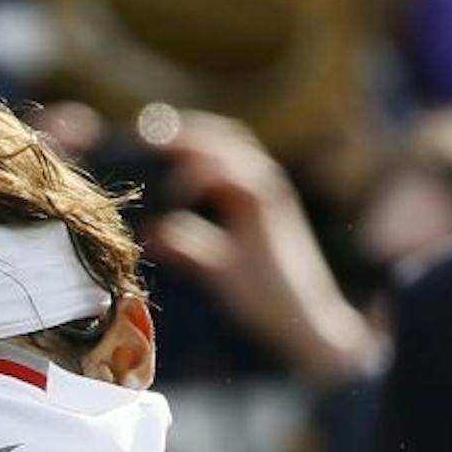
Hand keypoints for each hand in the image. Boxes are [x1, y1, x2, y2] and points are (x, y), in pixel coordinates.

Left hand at [143, 112, 384, 388]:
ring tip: (160, 146)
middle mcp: (266, 187)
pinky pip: (239, 177)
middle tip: (147, 129)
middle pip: (226, 138)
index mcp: (253, 196)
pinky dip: (206, 176)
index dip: (186, 140)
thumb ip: (190, 247)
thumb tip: (157, 234)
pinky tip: (179, 192)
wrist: (304, 322)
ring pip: (233, 149)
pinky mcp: (275, 210)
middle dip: (187, 130)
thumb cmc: (265, 298)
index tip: (148, 139)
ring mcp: (273, 195)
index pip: (219, 151)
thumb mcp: (218, 267)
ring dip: (195, 143)